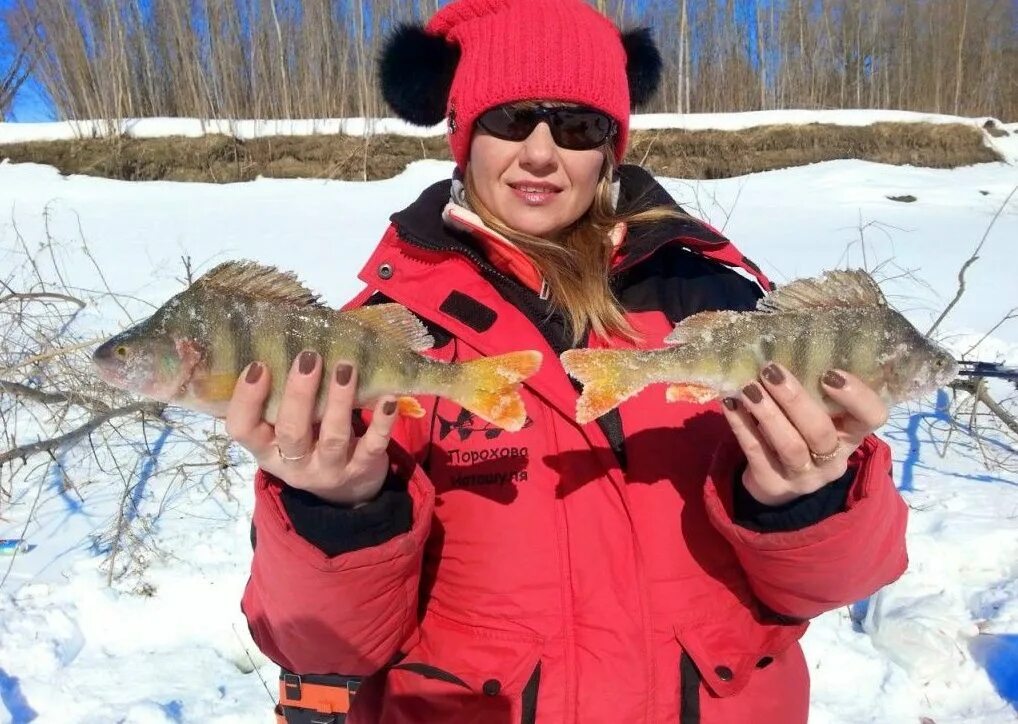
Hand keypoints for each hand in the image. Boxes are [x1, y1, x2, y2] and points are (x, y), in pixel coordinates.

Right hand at [225, 351, 399, 505]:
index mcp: (267, 450)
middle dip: (299, 394)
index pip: (243, 430)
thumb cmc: (310, 444)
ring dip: (339, 400)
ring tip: (346, 368)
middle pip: (290, 431)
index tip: (259, 365)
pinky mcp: (363, 469)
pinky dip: (381, 422)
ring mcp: (330, 470)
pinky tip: (387, 399)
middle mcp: (294, 464)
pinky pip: (373, 446)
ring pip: (332, 438)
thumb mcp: (286, 430)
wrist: (349, 490)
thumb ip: (281, 400)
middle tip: (309, 357)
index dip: (246, 399)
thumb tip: (283, 342)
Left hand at [720, 364, 887, 505]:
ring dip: (767, 413)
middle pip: (820, 432)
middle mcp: (833, 459)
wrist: (775, 480)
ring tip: (748, 388)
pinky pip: (756, 453)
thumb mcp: (816, 414)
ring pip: (789, 445)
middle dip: (795, 399)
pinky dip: (741, 425)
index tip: (829, 373)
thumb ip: (812, 389)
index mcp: (852, 434)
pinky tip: (730, 404)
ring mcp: (804, 477)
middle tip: (771, 371)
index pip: (873, 417)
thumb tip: (786, 344)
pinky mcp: (773, 484)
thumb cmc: (799, 431)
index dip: (856, 397)